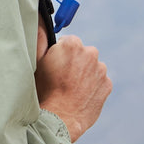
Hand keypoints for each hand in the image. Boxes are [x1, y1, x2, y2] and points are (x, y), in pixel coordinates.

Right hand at [35, 27, 111, 141]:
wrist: (59, 119)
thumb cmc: (44, 91)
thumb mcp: (36, 63)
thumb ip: (40, 39)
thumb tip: (41, 24)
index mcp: (73, 44)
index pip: (67, 43)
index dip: (58, 56)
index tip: (53, 68)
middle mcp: (91, 53)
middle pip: (81, 54)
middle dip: (73, 63)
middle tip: (61, 80)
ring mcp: (101, 70)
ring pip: (91, 68)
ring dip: (83, 75)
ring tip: (69, 90)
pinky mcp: (107, 85)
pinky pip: (99, 82)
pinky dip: (91, 87)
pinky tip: (79, 96)